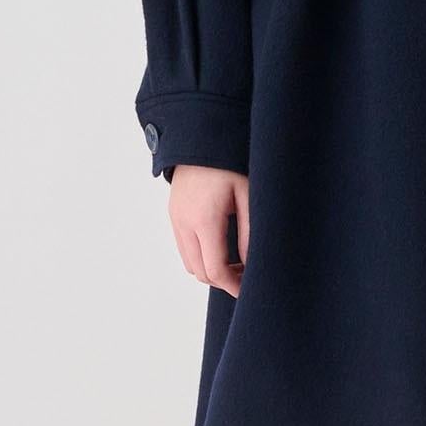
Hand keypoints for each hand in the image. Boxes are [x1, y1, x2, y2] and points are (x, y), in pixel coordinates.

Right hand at [169, 165, 247, 295]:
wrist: (200, 136)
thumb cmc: (228, 161)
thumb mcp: (247, 193)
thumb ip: (250, 230)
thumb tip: (252, 262)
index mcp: (205, 220)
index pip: (215, 270)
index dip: (233, 285)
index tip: (248, 289)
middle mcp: (184, 223)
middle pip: (200, 272)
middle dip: (223, 279)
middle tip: (246, 273)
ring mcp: (176, 219)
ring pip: (190, 263)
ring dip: (210, 268)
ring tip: (235, 260)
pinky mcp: (174, 214)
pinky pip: (184, 247)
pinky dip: (200, 255)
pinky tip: (220, 245)